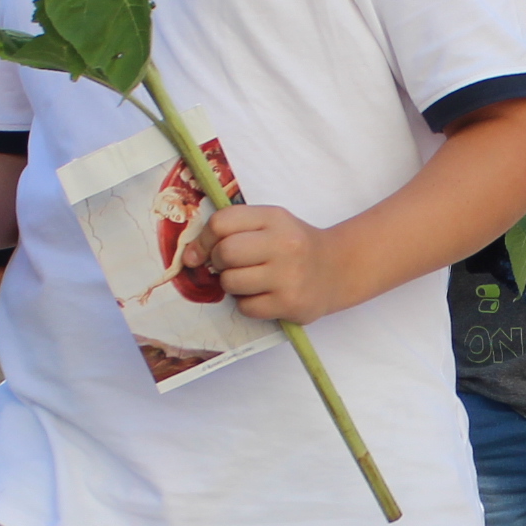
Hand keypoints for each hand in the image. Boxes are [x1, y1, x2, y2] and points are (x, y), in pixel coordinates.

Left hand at [206, 201, 348, 323]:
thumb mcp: (269, 224)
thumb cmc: (293, 245)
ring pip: (231, 283)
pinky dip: (247, 303)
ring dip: (232, 285)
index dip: (204, 239)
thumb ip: (231, 230)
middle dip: (219, 263)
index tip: (203, 251)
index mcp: (274, 218)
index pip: (221, 222)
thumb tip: (188, 256)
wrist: (337, 269)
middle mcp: (283, 244)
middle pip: (224, 253)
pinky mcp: (289, 304)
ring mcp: (288, 276)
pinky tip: (264, 295)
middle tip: (232, 266)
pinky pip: (245, 307)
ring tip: (251, 280)